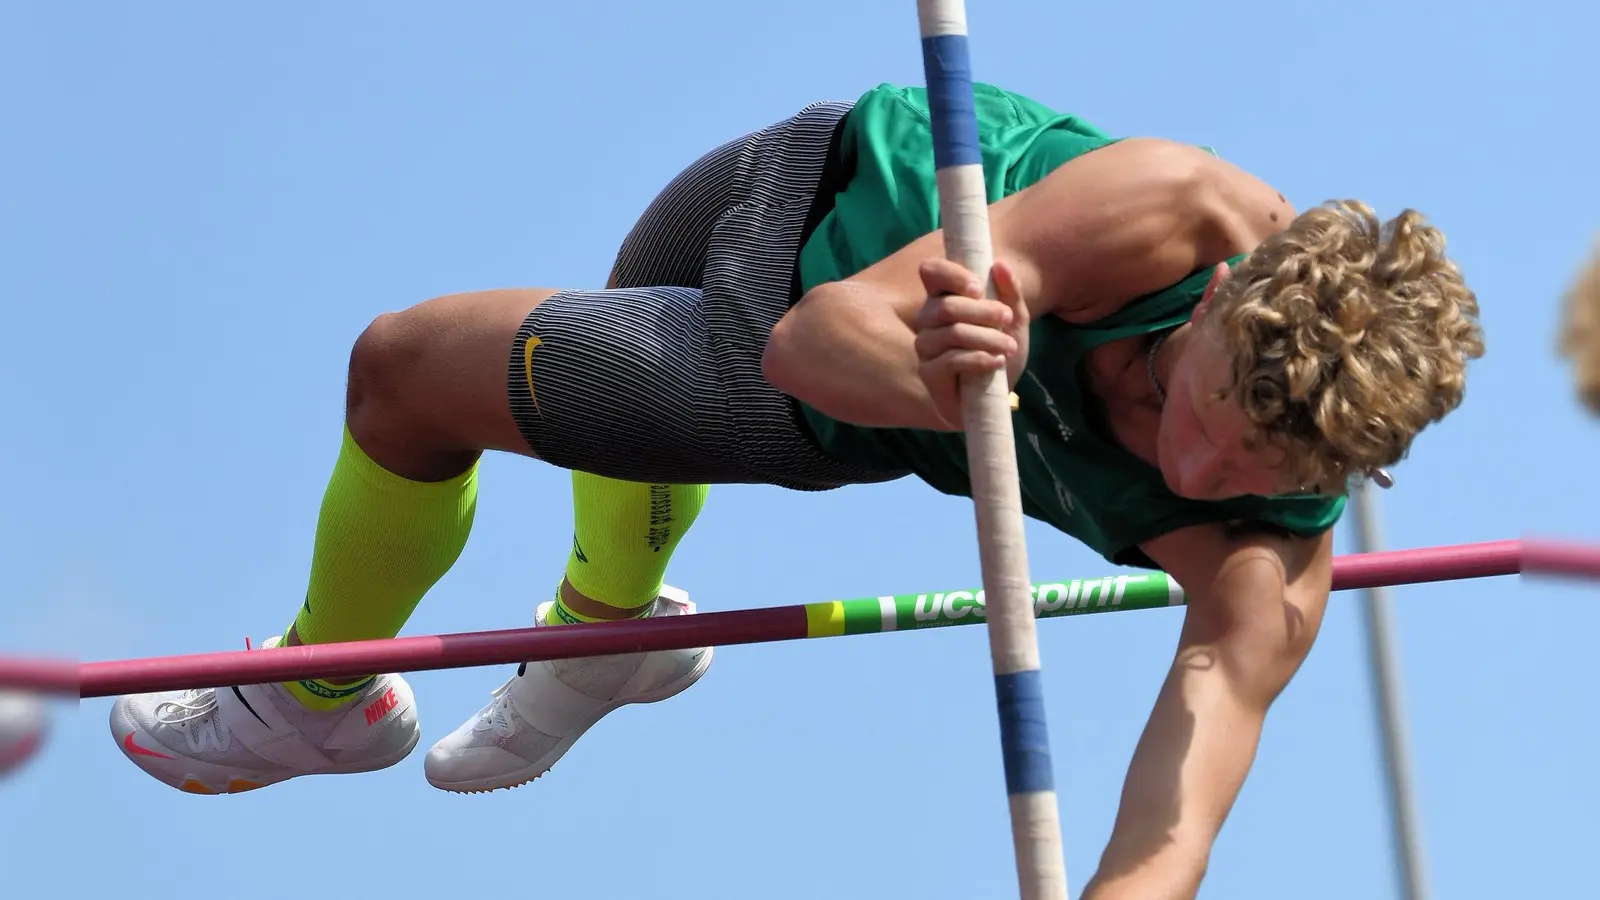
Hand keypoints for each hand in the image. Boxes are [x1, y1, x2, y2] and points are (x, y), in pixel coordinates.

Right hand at [911, 257, 1030, 428]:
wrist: (997, 394)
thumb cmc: (1000, 350)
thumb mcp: (1014, 319)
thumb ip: (1010, 292)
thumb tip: (999, 264)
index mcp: (943, 297)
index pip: (931, 271)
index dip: (952, 274)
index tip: (979, 287)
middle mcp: (927, 319)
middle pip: (947, 306)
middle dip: (983, 311)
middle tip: (1008, 318)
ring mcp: (925, 346)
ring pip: (953, 333)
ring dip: (988, 338)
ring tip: (1009, 347)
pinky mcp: (929, 373)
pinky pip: (952, 360)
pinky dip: (980, 359)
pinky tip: (997, 362)